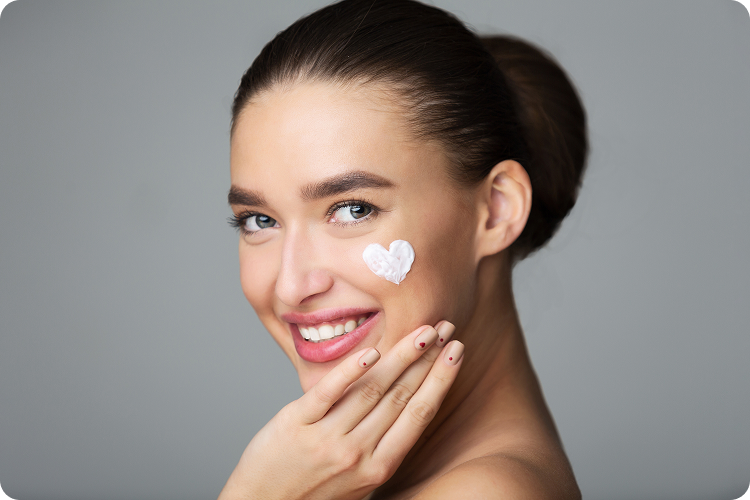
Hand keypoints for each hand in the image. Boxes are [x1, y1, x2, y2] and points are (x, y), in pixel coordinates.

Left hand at [218, 321, 462, 499]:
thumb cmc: (314, 493)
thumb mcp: (359, 479)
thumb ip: (380, 444)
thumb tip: (404, 399)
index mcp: (378, 468)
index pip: (418, 414)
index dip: (441, 380)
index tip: (456, 352)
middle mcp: (356, 454)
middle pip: (401, 396)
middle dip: (428, 359)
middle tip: (446, 328)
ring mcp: (325, 439)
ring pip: (372, 390)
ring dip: (401, 356)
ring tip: (421, 332)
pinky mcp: (294, 424)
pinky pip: (327, 393)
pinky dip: (351, 371)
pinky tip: (371, 352)